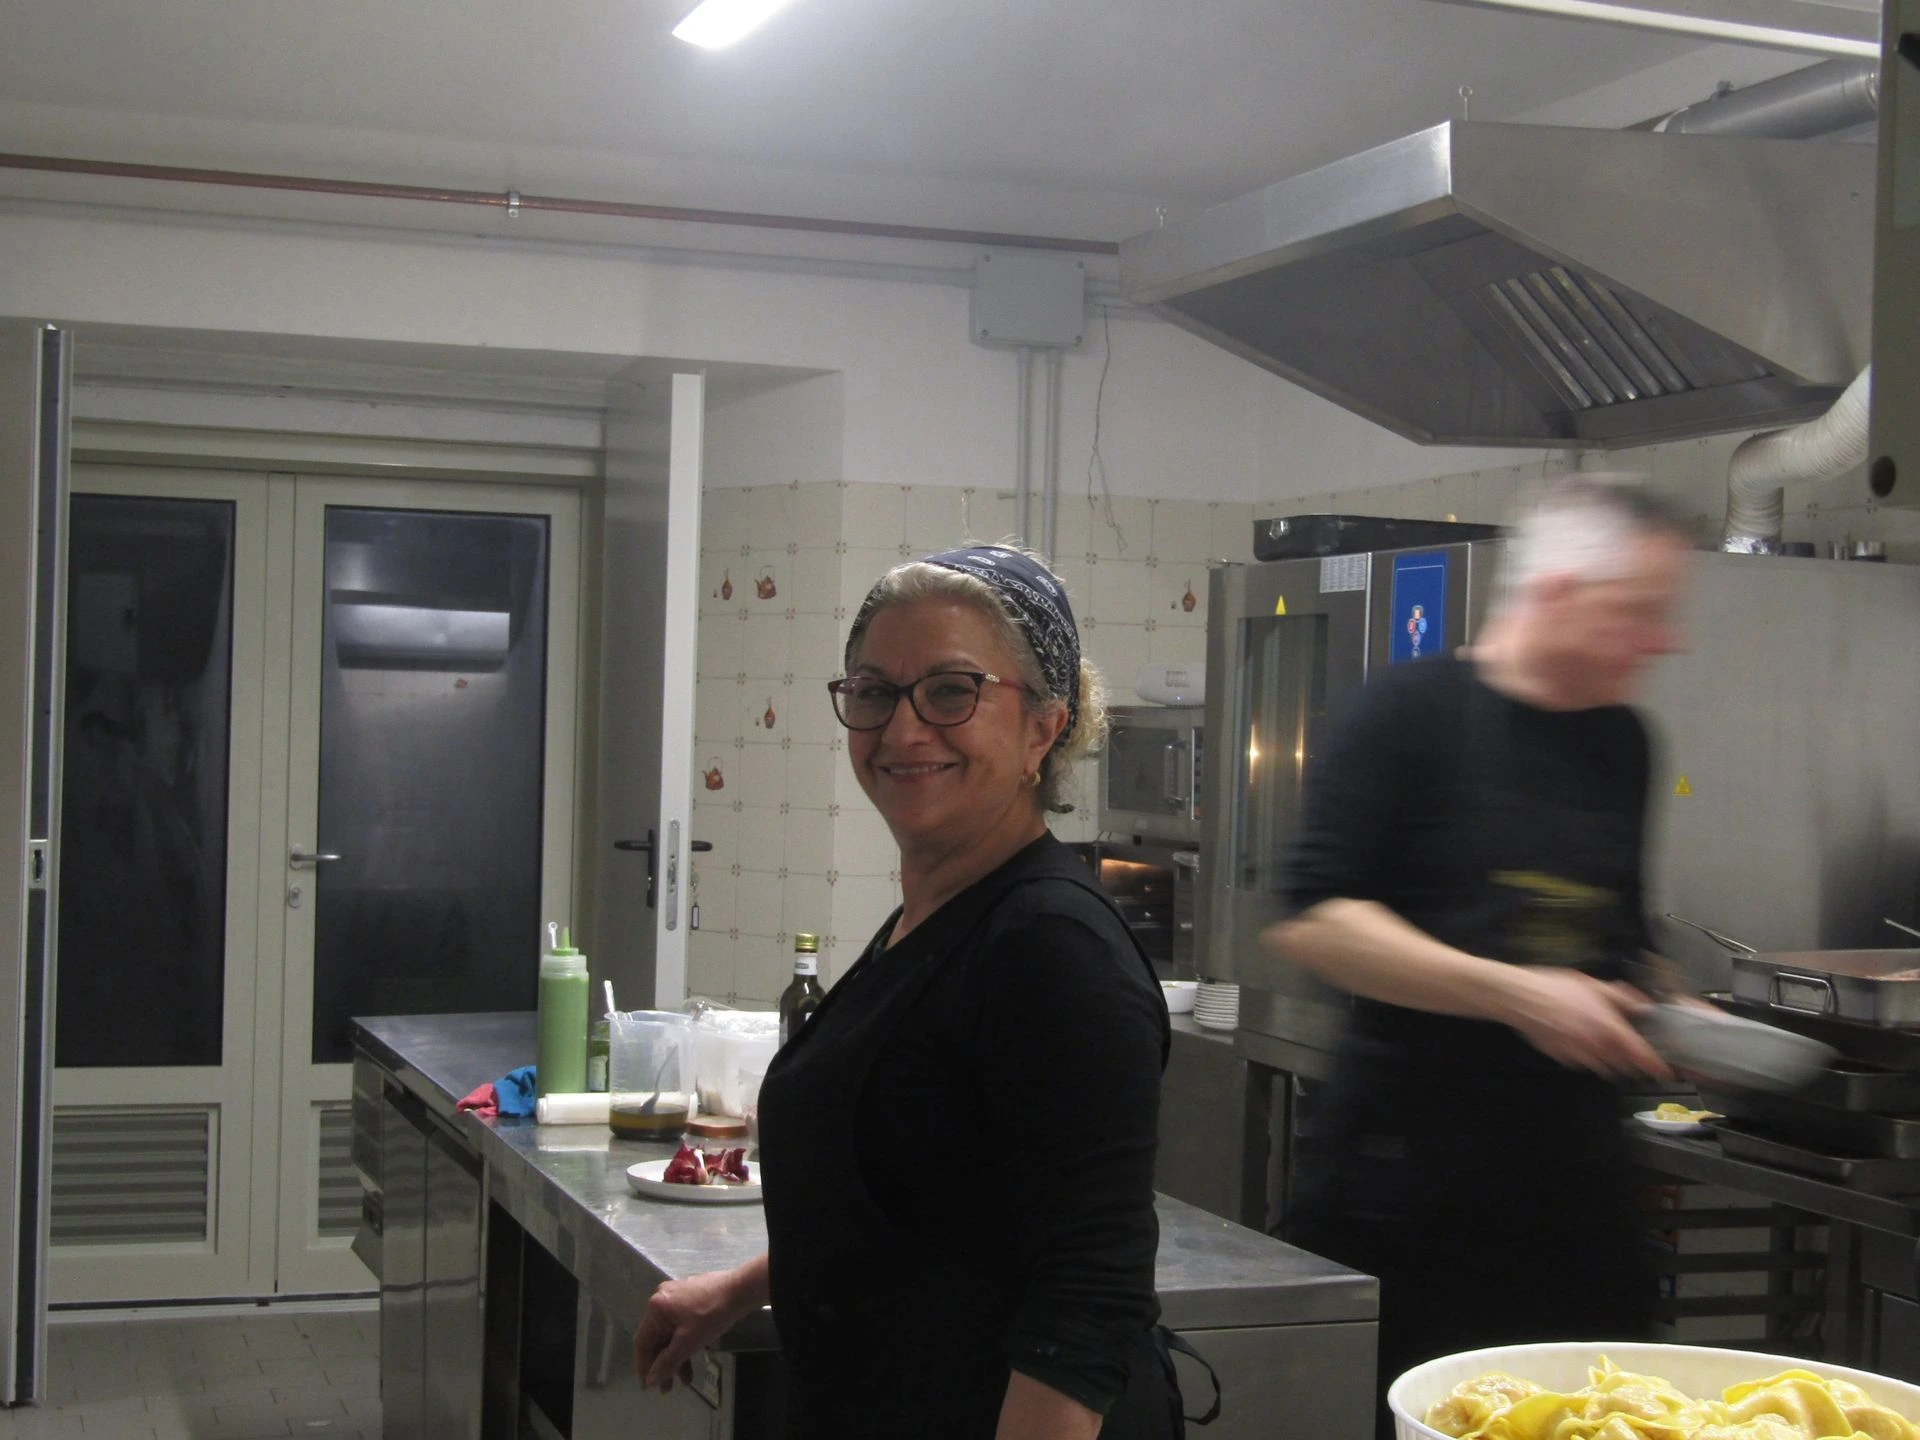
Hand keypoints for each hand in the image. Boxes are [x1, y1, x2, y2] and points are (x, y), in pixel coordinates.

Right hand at [634, 1267, 754, 1392]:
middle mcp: (662, 1300)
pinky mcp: (691, 1300)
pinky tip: (691, 1361)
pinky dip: (684, 1345)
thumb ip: (667, 1362)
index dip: (643, 1366)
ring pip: (671, 1335)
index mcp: (656, 1307)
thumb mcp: (688, 1342)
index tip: (647, 1387)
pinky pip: (681, 1327)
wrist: (742, 1290)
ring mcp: (677, 1298)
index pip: (642, 1342)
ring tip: (684, 1381)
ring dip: (675, 1358)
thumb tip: (650, 1381)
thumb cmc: (712, 1315)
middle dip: (663, 1365)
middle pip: (657, 1339)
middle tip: (667, 1389)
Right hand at [1497, 967, 1672, 1080]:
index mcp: (1609, 1029)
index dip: (1655, 1065)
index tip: (1664, 1072)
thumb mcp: (1592, 985)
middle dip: (1631, 1063)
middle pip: (1623, 1066)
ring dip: (1611, 1063)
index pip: (1640, 1054)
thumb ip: (1620, 997)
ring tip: (1608, 1051)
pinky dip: (1587, 1058)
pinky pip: (1582, 1063)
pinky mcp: (1562, 1058)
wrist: (1521, 999)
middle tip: (1632, 1053)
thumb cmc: (1558, 988)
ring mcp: (1578, 1056)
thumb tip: (1642, 1005)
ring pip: (1603, 1068)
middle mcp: (1597, 1048)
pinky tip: (1580, 1043)